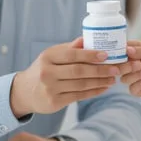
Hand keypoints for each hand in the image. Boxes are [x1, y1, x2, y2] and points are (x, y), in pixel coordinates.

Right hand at [10, 37, 140, 117]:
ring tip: (113, 78)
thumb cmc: (43, 69)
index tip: (107, 54)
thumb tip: (87, 38)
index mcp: (48, 57)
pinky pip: (79, 96)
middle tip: (117, 68)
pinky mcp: (54, 102)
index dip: (90, 55)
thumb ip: (69, 48)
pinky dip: (93, 92)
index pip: (72, 55)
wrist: (24, 92)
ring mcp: (50, 88)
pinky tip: (103, 88)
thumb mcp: (51, 55)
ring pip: (81, 85)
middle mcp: (48, 72)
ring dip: (100, 81)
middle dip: (100, 70)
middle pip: (79, 71)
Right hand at [120, 41, 140, 103]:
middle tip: (138, 63)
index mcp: (136, 51)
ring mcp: (136, 77)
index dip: (118, 52)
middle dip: (125, 65)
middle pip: (118, 66)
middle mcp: (133, 64)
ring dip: (133, 74)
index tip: (122, 54)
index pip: (120, 50)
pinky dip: (139, 82)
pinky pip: (132, 88)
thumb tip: (126, 50)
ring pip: (123, 78)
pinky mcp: (140, 89)